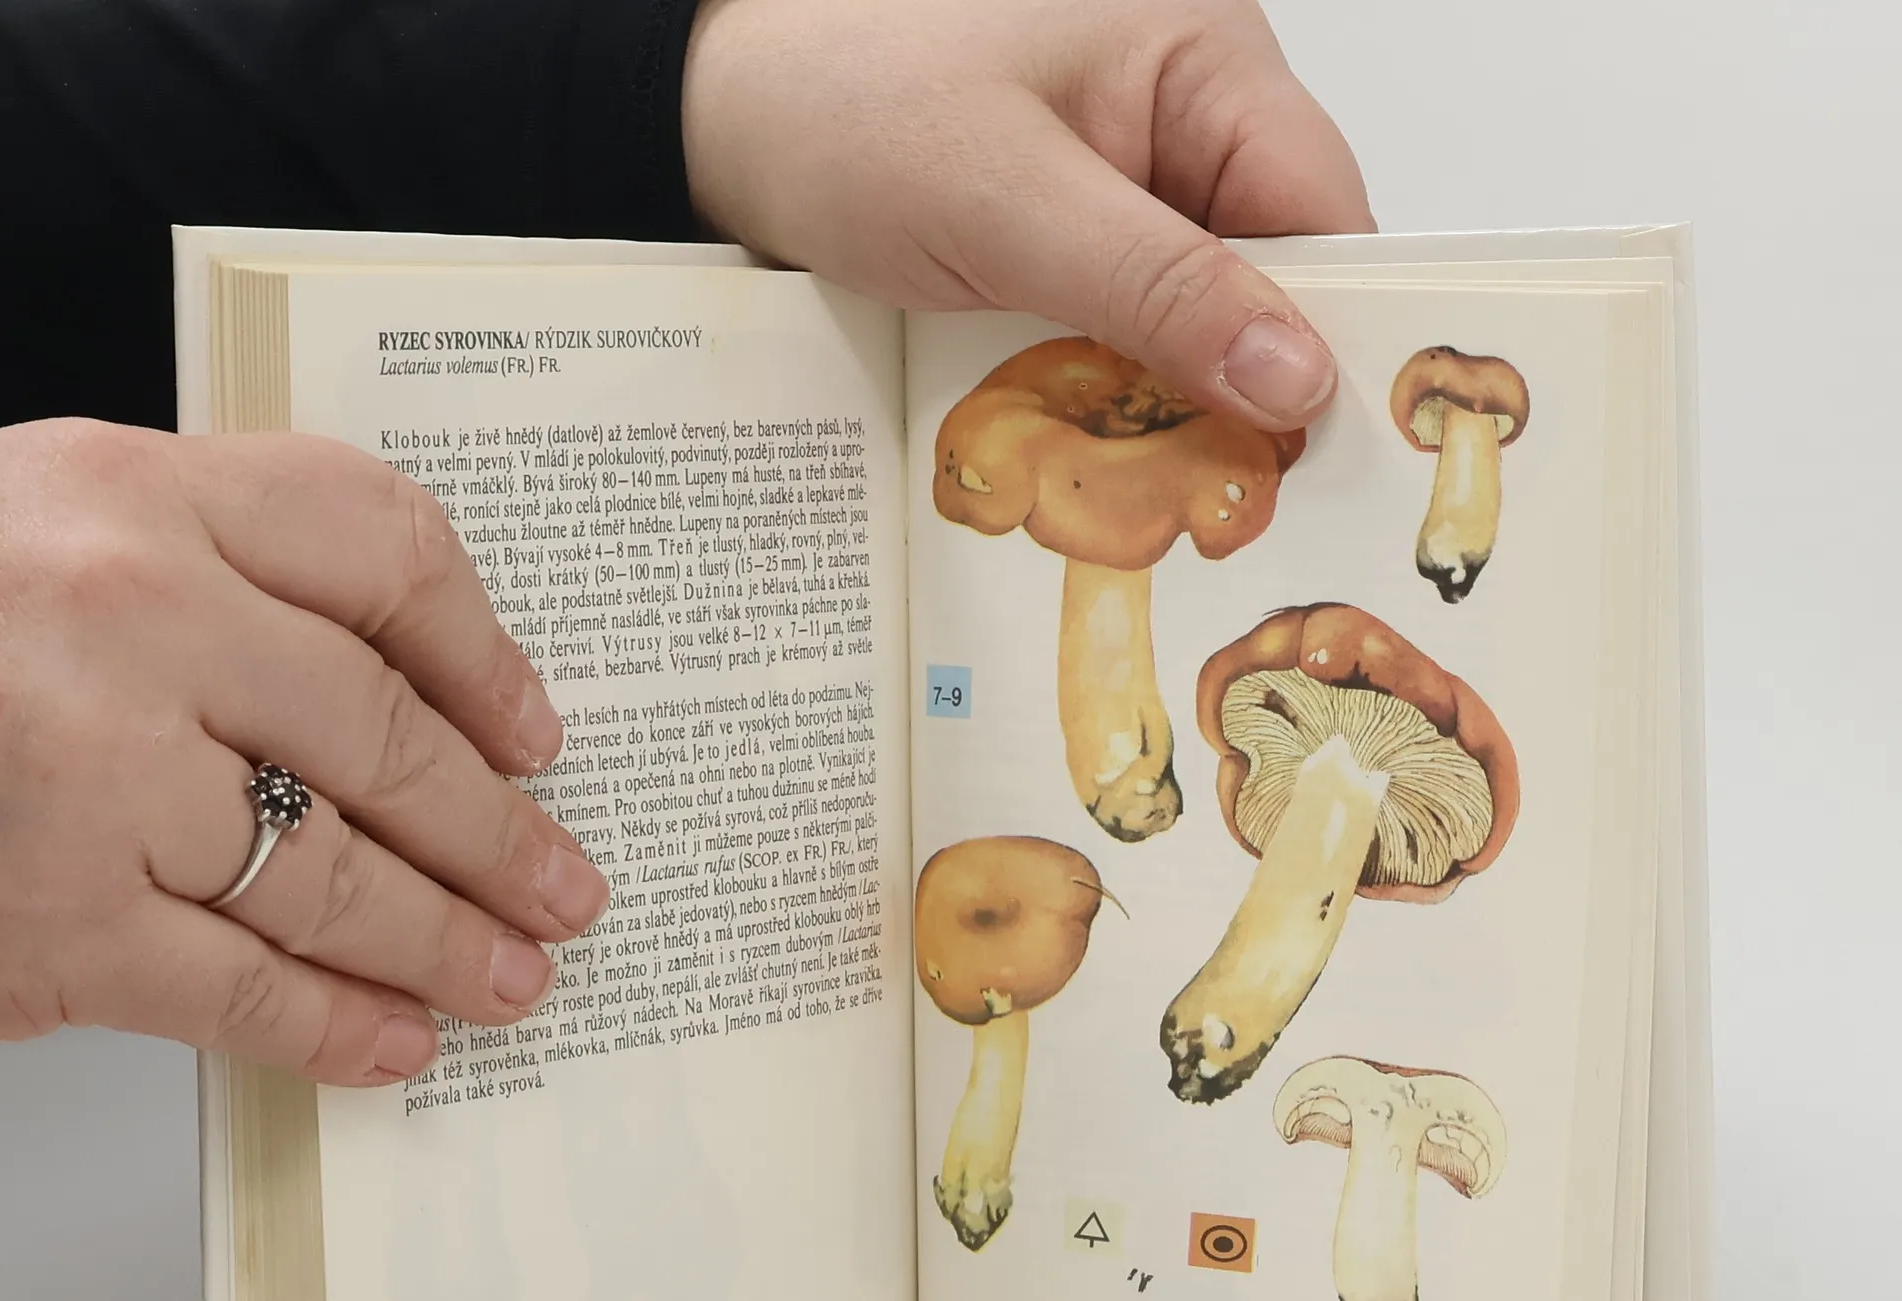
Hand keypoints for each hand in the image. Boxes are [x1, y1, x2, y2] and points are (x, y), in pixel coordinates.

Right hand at [0, 421, 608, 1085]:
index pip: (379, 545)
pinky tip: (397, 1042)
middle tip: (564, 882)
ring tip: (515, 976)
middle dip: (496, 831)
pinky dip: (333, 1025)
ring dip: (444, 940)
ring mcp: (91, 777)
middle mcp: (126, 620)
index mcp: (133, 493)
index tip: (535, 731)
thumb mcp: (44, 535)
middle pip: (384, 734)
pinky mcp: (54, 921)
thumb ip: (211, 581)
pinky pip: (239, 988)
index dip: (483, 652)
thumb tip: (403, 700)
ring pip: (333, 873)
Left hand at [684, 0, 1371, 432]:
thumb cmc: (840, 100)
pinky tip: (1096, 455)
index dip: (1329, 333)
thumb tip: (1298, 381)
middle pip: (1264, 272)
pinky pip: (1120, 325)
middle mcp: (1176, 113)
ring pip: (1190, 314)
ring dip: (1171, 401)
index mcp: (1200, 58)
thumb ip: (1162, 291)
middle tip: (1237, 504)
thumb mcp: (1010, 201)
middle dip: (1245, 384)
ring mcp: (1117, 179)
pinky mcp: (1061, 234)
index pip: (1321, 210)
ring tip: (1163, 496)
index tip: (1317, 452)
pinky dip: (1111, 390)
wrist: (707, 110)